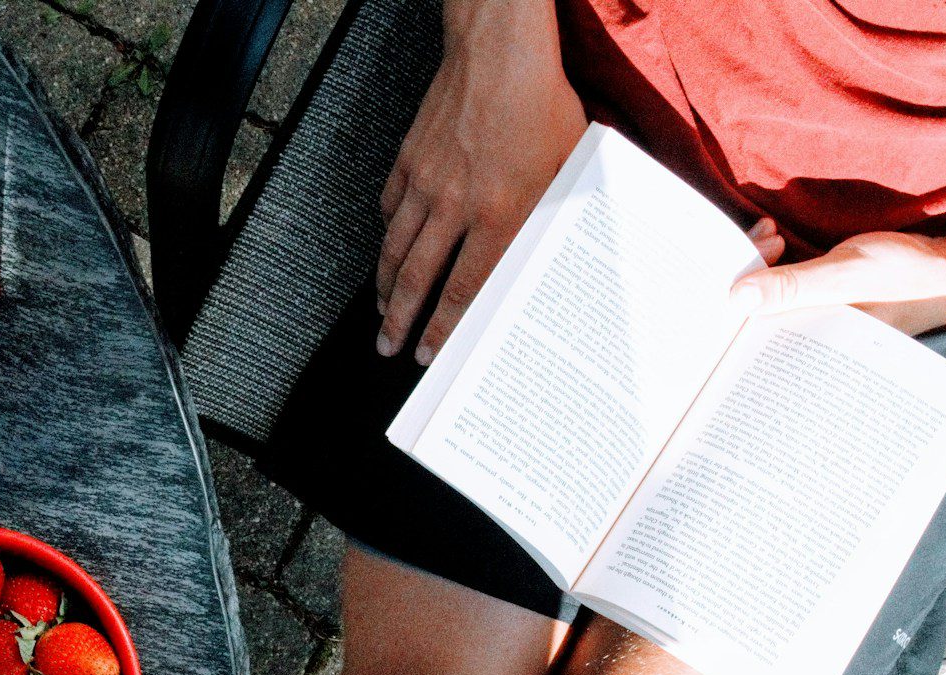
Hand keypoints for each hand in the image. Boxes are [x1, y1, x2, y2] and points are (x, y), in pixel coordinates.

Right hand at [376, 0, 583, 363]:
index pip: (463, 291)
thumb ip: (550, 219)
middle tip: (389, 347)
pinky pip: (389, 210)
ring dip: (386, 288)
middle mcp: (454, 205)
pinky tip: (389, 251)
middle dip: (399, 322)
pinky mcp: (408, 160)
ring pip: (395, 250)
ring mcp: (425, 183)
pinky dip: (386, 237)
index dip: (443, 330)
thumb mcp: (564, 170)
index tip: (430, 353)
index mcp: (498, 215)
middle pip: (417, 280)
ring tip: (381, 313)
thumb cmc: (540, 103)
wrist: (498, 50)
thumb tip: (549, 258)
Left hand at [729, 231, 945, 334]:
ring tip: (774, 235)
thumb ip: (792, 287)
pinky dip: (772, 263)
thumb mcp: (843, 275)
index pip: (748, 333)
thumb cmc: (903, 276)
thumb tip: (737, 298)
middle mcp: (801, 342)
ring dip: (759, 262)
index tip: (738, 257)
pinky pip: (779, 289)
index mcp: (805, 348)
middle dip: (746, 272)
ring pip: (762, 298)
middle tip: (768, 236)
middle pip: (750, 314)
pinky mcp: (815, 305)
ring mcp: (807, 323)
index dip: (733, 295)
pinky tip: (776, 238)